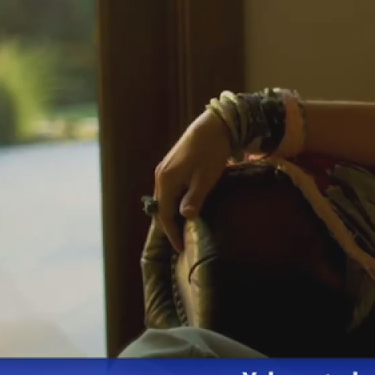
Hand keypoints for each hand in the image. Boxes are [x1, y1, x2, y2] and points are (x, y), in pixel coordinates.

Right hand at [151, 110, 232, 250]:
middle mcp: (160, 176)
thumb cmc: (211, 152)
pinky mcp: (171, 165)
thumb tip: (184, 217)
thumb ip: (194, 198)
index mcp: (166, 181)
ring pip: (165, 199)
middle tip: (181, 241)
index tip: (181, 249)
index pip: (165, 215)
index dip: (172, 233)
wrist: (213, 126)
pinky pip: (169, 189)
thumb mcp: (205, 178)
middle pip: (162, 208)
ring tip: (183, 228)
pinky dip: (174, 202)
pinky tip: (184, 207)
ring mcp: (164, 169)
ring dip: (172, 214)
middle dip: (170, 226)